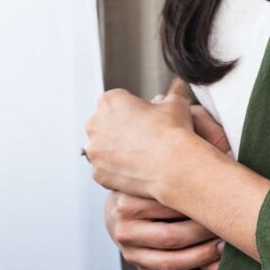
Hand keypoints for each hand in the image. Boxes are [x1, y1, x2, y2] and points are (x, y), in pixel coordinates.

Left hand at [84, 79, 210, 204]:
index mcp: (109, 101)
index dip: (132, 111)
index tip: (143, 120)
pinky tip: (135, 172)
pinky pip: (105, 171)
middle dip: (119, 131)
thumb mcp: (175, 103)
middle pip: (104, 125)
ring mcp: (94, 151)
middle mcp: (95, 124)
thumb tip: (170, 96)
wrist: (175, 166)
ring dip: (115, 152)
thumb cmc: (174, 132)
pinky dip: (116, 172)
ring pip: (102, 149)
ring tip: (140, 158)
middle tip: (141, 139)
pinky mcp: (98, 173)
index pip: (116, 102)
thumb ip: (166, 98)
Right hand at [100, 97, 235, 269]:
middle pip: (172, 236)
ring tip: (228, 251)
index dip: (200, 209)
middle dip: (206, 236)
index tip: (224, 207)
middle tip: (232, 233)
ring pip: (173, 261)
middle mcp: (121, 225)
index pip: (167, 208)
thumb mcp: (167, 135)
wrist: (124, 185)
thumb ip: (185, 119)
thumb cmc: (152, 157)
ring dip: (204, 260)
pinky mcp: (139, 264)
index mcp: (125, 196)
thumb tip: (196, 101)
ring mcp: (128, 247)